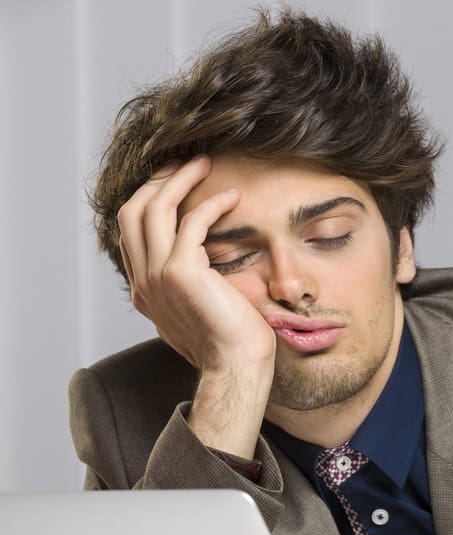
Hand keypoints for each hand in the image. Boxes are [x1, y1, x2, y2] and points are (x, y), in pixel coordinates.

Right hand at [117, 155, 275, 373]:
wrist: (235, 367)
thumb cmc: (228, 344)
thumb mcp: (196, 313)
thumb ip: (185, 289)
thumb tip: (198, 266)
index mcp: (144, 292)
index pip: (131, 232)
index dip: (150, 199)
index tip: (175, 182)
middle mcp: (144, 282)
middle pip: (133, 212)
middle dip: (158, 181)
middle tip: (186, 163)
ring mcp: (157, 276)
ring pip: (155, 207)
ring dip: (180, 179)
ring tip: (206, 163)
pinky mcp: (181, 272)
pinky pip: (191, 220)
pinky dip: (211, 202)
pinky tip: (232, 196)